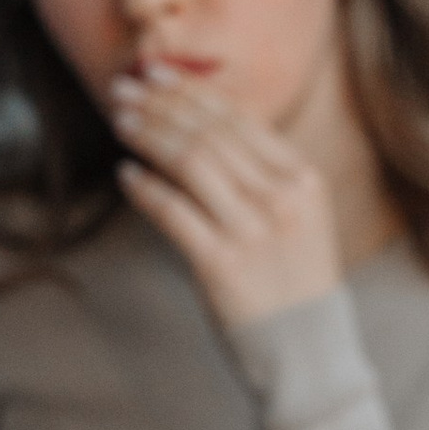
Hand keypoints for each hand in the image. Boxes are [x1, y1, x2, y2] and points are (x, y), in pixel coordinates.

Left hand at [108, 62, 346, 329]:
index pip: (239, 119)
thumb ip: (263, 176)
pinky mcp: (221, 264)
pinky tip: (127, 174)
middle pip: (209, 133)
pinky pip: (172, 211)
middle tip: (123, 90)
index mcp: (304, 181)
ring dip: (147, 135)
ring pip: (189, 161)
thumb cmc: (296, 285)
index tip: (156, 75)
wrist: (309, 353)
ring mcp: (252, 232)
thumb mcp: (298, 219)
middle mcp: (282, 200)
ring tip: (119, 121)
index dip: (190, 91)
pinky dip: (145, 187)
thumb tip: (199, 128)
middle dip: (159, 105)